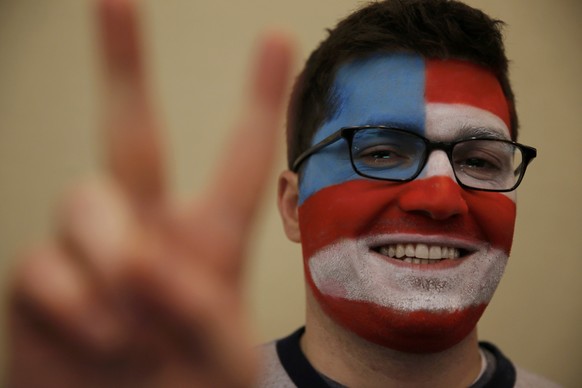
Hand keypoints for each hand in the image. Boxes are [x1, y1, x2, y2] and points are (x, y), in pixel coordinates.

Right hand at [6, 0, 293, 386]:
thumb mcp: (220, 356)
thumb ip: (195, 304)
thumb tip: (137, 260)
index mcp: (208, 239)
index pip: (238, 156)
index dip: (257, 97)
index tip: (277, 38)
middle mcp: (148, 231)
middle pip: (131, 132)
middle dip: (124, 64)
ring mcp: (92, 254)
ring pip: (83, 198)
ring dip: (109, 255)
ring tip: (130, 326)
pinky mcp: (42, 285)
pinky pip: (43, 265)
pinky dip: (77, 302)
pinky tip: (100, 338)